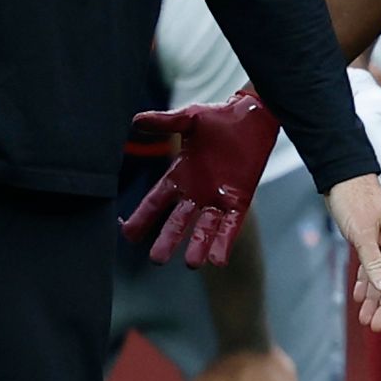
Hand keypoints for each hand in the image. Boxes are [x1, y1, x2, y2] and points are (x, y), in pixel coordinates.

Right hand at [120, 91, 278, 266]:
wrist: (252, 116)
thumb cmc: (219, 117)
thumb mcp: (189, 119)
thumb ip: (164, 122)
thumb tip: (136, 121)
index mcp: (180, 175)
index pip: (157, 200)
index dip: (143, 216)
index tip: (129, 235)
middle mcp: (196, 192)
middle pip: (178, 221)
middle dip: (168, 239)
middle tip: (156, 259)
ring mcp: (217, 199)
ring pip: (204, 229)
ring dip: (198, 246)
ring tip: (192, 264)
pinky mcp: (239, 201)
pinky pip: (230, 226)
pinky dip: (223, 242)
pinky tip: (218, 260)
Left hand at [332, 173, 380, 330]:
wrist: (340, 175)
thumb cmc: (355, 199)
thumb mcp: (363, 233)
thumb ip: (374, 263)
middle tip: (375, 326)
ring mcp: (380, 243)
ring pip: (380, 277)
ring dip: (373, 298)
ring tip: (366, 320)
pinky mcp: (367, 241)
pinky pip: (369, 267)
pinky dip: (365, 282)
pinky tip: (359, 297)